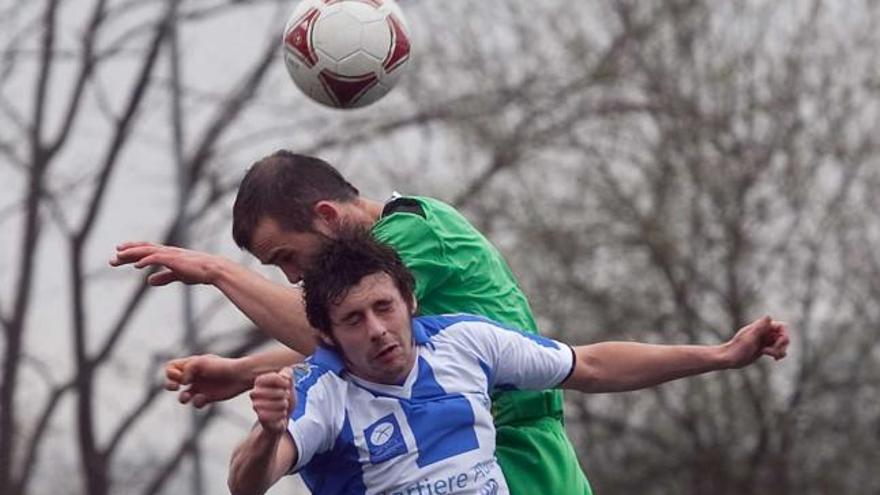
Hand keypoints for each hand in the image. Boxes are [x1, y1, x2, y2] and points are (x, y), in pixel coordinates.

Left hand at [110, 241, 224, 285]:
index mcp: (167, 254)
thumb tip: (149, 281)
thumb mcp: (177, 275)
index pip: (145, 251)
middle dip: (126, 254)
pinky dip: (147, 261)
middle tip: (112, 260)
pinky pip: (158, 259)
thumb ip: (164, 277)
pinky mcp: (175, 260)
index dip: (131, 253)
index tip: (119, 256)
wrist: (213, 269)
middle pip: (142, 250)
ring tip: (119, 257)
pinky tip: (137, 266)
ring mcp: (171, 254)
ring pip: (147, 251)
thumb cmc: (199, 272)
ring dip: (132, 254)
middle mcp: (167, 251)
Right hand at [165, 354, 253, 407]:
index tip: (178, 375)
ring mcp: (200, 387)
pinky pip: (196, 403)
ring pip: (183, 395)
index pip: (171, 367)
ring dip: (182, 398)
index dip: (170, 372)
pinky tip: (204, 398)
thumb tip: (182, 382)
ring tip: (187, 397)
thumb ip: (187, 370)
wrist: (240, 376)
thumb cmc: (221, 366)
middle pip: (172, 381)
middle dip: (169, 385)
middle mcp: (194, 376)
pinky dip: (197, 402)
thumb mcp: (201, 362)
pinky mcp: (208, 397)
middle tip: (176, 387)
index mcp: (191, 364)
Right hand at [250, 368, 294, 433]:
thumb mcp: (289, 384)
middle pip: (272, 391)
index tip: (287, 384)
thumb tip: (285, 376)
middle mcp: (255, 393)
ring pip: (272, 404)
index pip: (270, 377)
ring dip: (283, 405)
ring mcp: (256, 406)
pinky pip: (272, 415)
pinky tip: (282, 414)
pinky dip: (281, 414)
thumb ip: (288, 374)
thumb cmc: (284, 398)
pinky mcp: (260, 417)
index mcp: (260, 382)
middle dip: (283, 394)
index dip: (281, 380)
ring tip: (284, 405)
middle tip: (286, 396)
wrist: (282, 417)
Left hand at [722, 316, 789, 367]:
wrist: (729, 359)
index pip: (782, 326)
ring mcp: (765, 340)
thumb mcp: (749, 338)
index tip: (778, 343)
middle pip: (784, 336)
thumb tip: (769, 316)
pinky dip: (779, 354)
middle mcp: (764, 332)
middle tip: (770, 352)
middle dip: (781, 346)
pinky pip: (778, 350)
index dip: (784, 334)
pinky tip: (774, 359)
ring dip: (780, 351)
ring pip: (782, 344)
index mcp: (761, 326)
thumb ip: (759, 327)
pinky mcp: (765, 348)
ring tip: (770, 355)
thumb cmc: (738, 348)